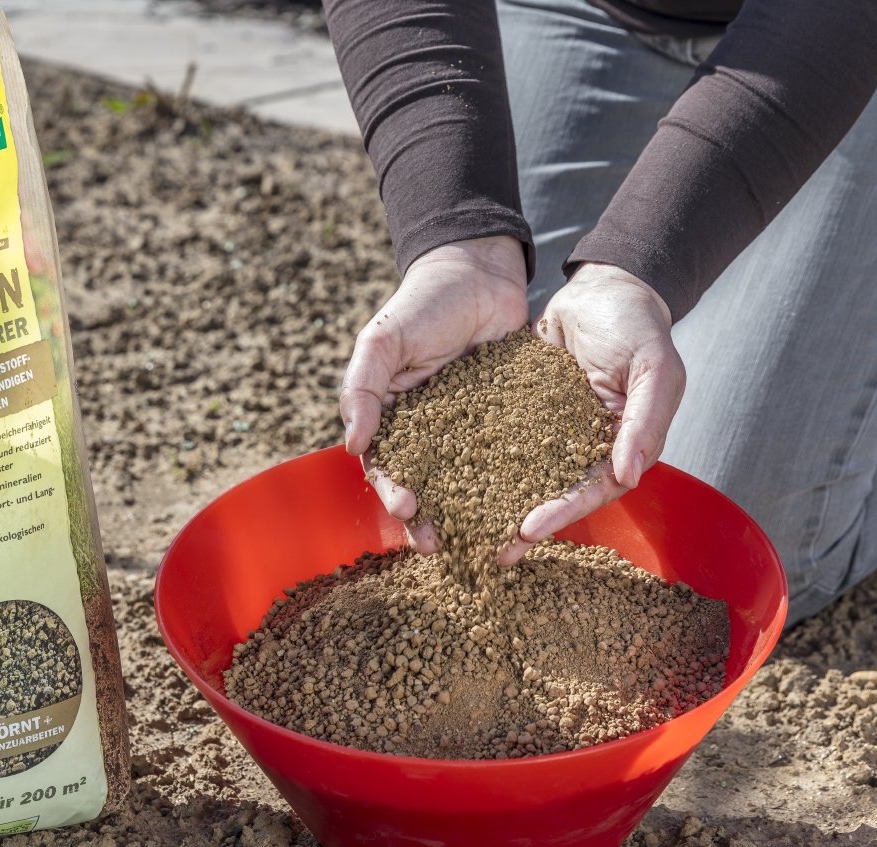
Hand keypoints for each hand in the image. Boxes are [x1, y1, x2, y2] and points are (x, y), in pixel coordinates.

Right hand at [341, 236, 528, 552]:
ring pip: (467, 479)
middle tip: (438, 545)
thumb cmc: (421, 303)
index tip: (407, 508)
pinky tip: (523, 504)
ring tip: (479, 539)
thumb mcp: (382, 339)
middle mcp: (428, 429)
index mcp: (391, 415)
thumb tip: (353, 445)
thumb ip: (362, 388)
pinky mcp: (508, 419)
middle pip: (425, 482)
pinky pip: (509, 456)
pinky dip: (513, 483)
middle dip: (428, 517)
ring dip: (469, 511)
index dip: (392, 489)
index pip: (386, 463)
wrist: (479, 270)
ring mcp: (469, 427)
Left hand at [497, 262, 683, 565]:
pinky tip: (451, 479)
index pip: (594, 489)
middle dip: (525, 522)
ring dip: (499, 503)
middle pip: (556, 493)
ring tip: (467, 530)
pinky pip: (503, 443)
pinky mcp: (525, 414)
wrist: (601, 287)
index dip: (564, 511)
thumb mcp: (653, 366)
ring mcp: (554, 432)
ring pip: (526, 475)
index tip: (529, 530)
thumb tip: (629, 475)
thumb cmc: (637, 325)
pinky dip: (481, 462)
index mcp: (624, 445)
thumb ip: (645, 419)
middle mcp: (588, 447)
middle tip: (494, 551)